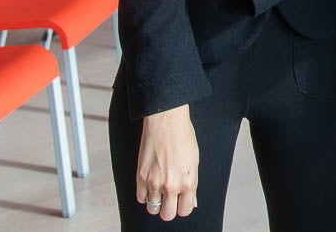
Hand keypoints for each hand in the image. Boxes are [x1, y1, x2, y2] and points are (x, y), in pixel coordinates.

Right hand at [138, 106, 198, 220]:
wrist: (166, 121)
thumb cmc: (183, 137)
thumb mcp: (194, 161)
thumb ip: (191, 183)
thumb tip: (191, 200)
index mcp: (188, 181)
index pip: (185, 210)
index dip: (184, 206)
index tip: (182, 201)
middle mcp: (171, 185)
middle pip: (167, 215)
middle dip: (169, 208)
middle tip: (170, 199)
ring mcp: (154, 182)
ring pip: (152, 209)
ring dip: (156, 202)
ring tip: (160, 190)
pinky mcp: (140, 177)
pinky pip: (140, 198)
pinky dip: (145, 195)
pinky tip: (150, 185)